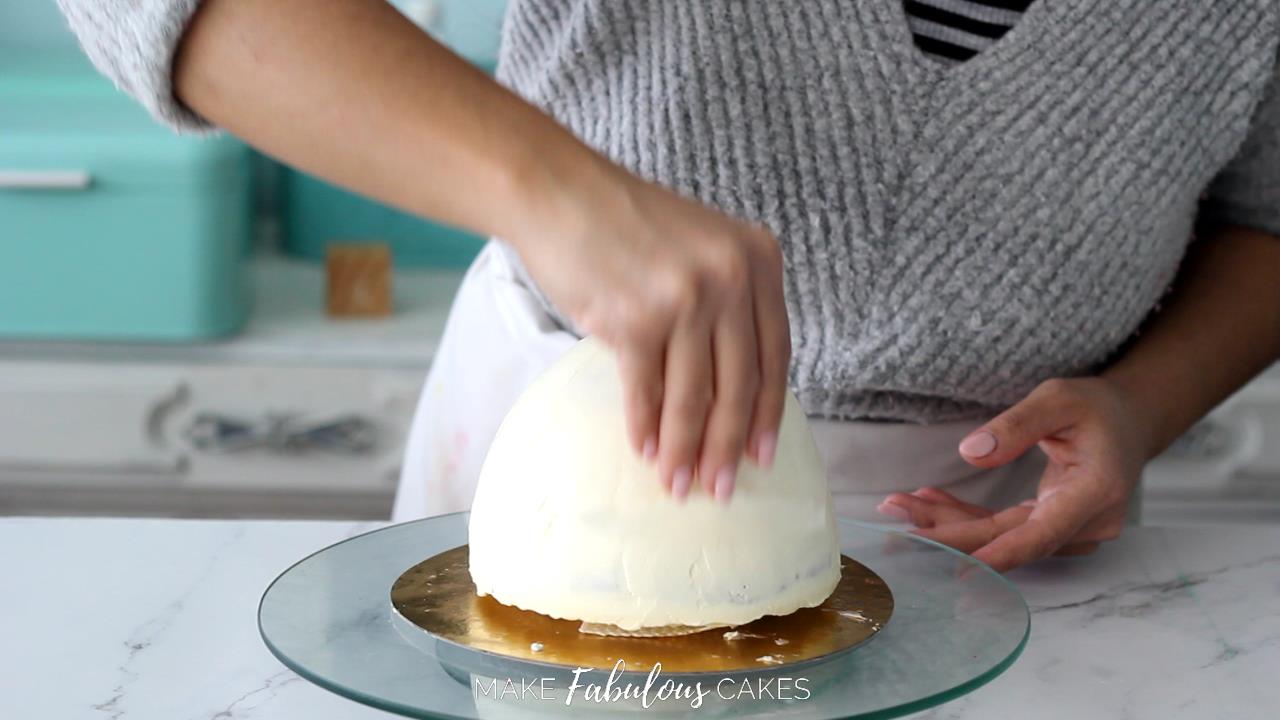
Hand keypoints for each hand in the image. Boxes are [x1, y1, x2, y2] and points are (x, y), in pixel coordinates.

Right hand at [516, 161, 790, 502]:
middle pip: (738, 385)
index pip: (775, 354)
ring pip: (694, 397)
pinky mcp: (635, 320)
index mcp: (757, 258)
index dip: (769, 413)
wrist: (558, 193)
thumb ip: (727, 302)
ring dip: (685, 450)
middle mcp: (730, 277)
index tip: (763, 455)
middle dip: (727, 446)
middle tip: (721, 489)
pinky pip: (647, 391)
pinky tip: (645, 451)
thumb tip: (732, 393)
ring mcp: (684, 299)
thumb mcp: (701, 246)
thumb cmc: (625, 224)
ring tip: (679, 486)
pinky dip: (645, 427)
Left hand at [877, 378, 1149, 571]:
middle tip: (896, 518)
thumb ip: (1019, 424)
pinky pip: (1005, 529)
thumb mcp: (1060, 399)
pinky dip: (967, 519)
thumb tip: (972, 452)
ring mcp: (1071, 530)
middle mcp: (1087, 522)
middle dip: (949, 531)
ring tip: (902, 506)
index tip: (957, 567)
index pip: (1042, 533)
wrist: (1129, 421)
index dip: (999, 554)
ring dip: (950, 524)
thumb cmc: (1097, 407)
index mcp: (1096, 492)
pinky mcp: (1053, 526)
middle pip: (1010, 537)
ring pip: (1002, 536)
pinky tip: (931, 504)